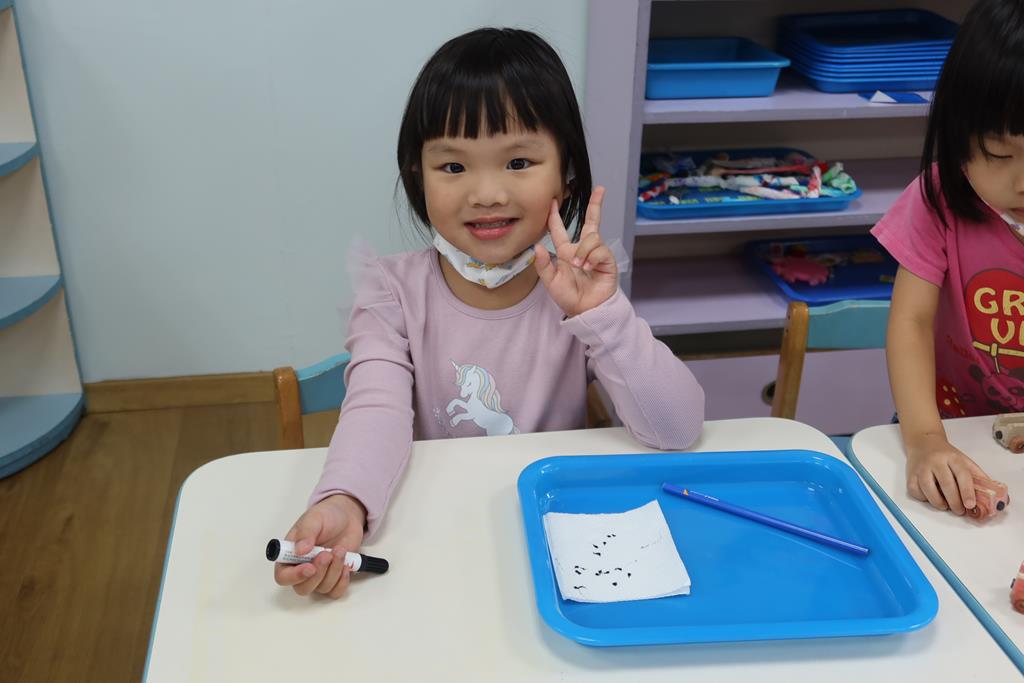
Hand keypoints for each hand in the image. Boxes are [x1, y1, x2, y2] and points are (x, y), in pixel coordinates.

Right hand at [273, 494, 365, 598]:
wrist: (347, 517)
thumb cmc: (326, 516)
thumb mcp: (314, 518)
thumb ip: (306, 532)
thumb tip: (299, 550)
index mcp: (289, 556)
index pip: (283, 576)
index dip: (294, 576)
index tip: (309, 567)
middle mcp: (302, 569)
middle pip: (303, 588)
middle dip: (318, 574)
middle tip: (327, 554)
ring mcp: (319, 575)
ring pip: (322, 588)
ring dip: (334, 571)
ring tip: (340, 550)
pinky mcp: (335, 578)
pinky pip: (336, 592)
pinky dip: (342, 581)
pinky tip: (346, 565)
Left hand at [534, 186, 617, 316]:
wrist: (586, 310)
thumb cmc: (569, 297)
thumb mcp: (550, 282)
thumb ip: (544, 264)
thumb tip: (538, 245)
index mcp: (566, 252)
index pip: (560, 230)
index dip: (556, 216)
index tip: (553, 201)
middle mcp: (582, 249)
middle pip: (591, 222)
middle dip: (596, 205)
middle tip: (601, 190)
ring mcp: (596, 254)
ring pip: (592, 238)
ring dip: (584, 251)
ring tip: (580, 267)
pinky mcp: (607, 260)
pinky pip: (599, 249)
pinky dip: (592, 258)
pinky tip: (589, 269)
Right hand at [905, 434, 988, 514]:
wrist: (923, 442)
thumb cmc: (946, 454)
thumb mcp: (963, 460)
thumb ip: (976, 475)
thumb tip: (990, 494)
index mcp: (952, 457)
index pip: (962, 475)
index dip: (967, 491)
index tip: (970, 505)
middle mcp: (935, 461)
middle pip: (945, 484)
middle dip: (954, 502)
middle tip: (959, 511)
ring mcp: (921, 468)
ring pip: (928, 490)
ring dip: (938, 503)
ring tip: (945, 506)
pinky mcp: (910, 474)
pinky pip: (915, 491)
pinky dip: (924, 499)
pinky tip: (930, 498)